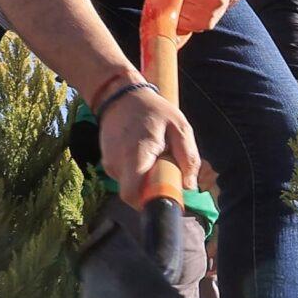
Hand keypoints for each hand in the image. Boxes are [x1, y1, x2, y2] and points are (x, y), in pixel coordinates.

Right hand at [98, 83, 202, 208]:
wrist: (121, 96)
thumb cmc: (154, 111)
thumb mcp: (180, 127)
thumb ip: (188, 157)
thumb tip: (189, 186)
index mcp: (135, 155)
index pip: (132, 195)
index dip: (150, 202)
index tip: (167, 193)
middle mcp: (117, 163)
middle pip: (134, 194)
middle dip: (152, 189)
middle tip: (165, 167)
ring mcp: (109, 163)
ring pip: (131, 186)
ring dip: (146, 178)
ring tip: (154, 154)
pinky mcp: (107, 163)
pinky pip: (126, 177)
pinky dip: (137, 171)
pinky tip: (143, 152)